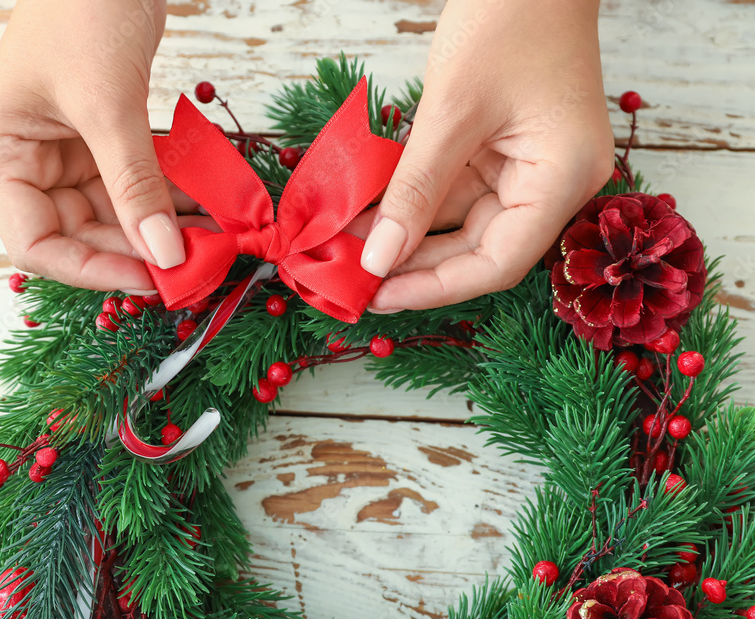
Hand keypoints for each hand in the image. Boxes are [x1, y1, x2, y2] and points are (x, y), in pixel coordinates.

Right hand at [0, 0, 187, 292]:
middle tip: (196, 264)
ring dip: (158, 228)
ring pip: (112, 215)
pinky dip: (166, 198)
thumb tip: (166, 255)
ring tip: (212, 239)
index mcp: (0, 154)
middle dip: (136, 250)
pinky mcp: (101, 138)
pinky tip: (205, 209)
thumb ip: (135, 185)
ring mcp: (65, 151)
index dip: (91, 269)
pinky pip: (133, 185)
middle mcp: (26, 161)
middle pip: (78, 234)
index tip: (151, 277)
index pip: (35, 244)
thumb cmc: (83, 10)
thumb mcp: (109, 105)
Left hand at [360, 0, 613, 311]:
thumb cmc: (506, 19)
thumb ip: (415, 192)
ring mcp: (531, 167)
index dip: (432, 287)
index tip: (376, 298)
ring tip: (348, 246)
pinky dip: (414, 202)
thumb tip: (378, 259)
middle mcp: (555, 183)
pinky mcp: (506, 150)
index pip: (496, 264)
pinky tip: (370, 213)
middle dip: (412, 264)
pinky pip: (456, 191)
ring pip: (462, 223)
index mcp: (562, 179)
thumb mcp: (450, 112)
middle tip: (352, 278)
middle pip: (479, 250)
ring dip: (406, 234)